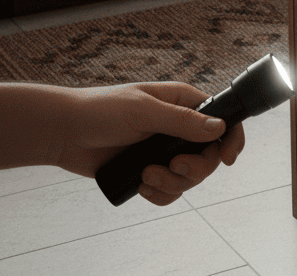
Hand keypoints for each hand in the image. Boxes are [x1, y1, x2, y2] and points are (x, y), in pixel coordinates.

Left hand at [58, 82, 245, 205]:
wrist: (65, 133)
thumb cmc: (101, 110)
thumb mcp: (144, 111)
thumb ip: (181, 121)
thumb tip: (218, 128)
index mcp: (183, 103)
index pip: (222, 119)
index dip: (232, 139)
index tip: (228, 158)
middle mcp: (179, 127)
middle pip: (209, 155)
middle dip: (194, 168)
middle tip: (174, 167)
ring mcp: (164, 150)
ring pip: (189, 177)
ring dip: (172, 183)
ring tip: (146, 176)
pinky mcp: (149, 170)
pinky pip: (169, 191)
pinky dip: (160, 194)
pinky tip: (141, 186)